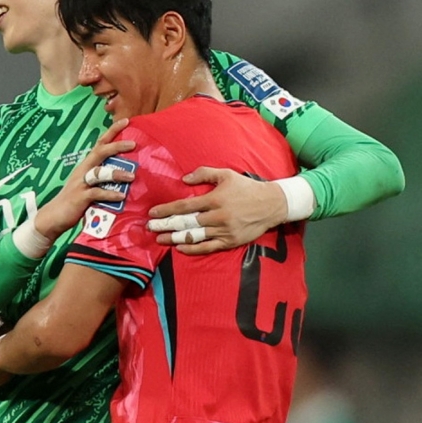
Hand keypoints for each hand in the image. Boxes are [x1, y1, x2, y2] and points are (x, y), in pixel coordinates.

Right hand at [33, 118, 135, 240]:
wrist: (53, 216)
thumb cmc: (74, 201)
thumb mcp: (88, 185)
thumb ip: (103, 178)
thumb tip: (125, 173)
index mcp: (86, 165)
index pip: (100, 143)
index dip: (112, 131)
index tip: (125, 121)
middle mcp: (83, 170)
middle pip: (100, 152)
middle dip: (116, 146)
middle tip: (133, 143)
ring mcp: (81, 183)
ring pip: (100, 173)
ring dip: (117, 173)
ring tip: (132, 176)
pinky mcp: (80, 197)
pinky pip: (97, 193)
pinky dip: (110, 194)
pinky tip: (121, 196)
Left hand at [147, 167, 287, 254]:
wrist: (271, 204)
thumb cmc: (246, 188)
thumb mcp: (226, 174)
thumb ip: (204, 173)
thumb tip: (184, 179)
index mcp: (215, 199)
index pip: (185, 206)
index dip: (167, 210)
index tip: (153, 213)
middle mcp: (217, 216)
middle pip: (186, 223)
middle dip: (166, 226)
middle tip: (150, 228)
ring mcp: (224, 230)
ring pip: (195, 236)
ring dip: (175, 238)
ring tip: (160, 239)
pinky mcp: (230, 241)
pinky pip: (208, 247)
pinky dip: (193, 249)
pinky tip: (180, 248)